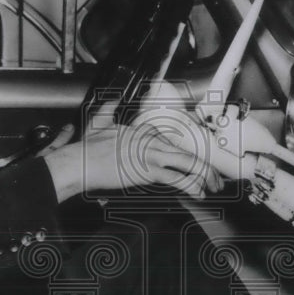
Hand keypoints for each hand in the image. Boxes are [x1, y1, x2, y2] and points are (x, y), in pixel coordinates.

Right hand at [42, 115, 223, 202]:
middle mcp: (151, 140)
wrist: (80, 162)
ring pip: (188, 163)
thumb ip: (108, 112)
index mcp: (142, 131)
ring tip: (212, 186)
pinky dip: (191, 186)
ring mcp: (151, 155)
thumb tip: (111, 101)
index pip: (172, 142)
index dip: (188, 156)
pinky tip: (198, 193)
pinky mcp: (148, 171)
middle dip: (206, 167)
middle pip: (186, 152)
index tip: (195, 166)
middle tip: (214, 178)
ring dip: (205, 176)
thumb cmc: (87, 150)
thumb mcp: (98, 123)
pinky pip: (177, 178)